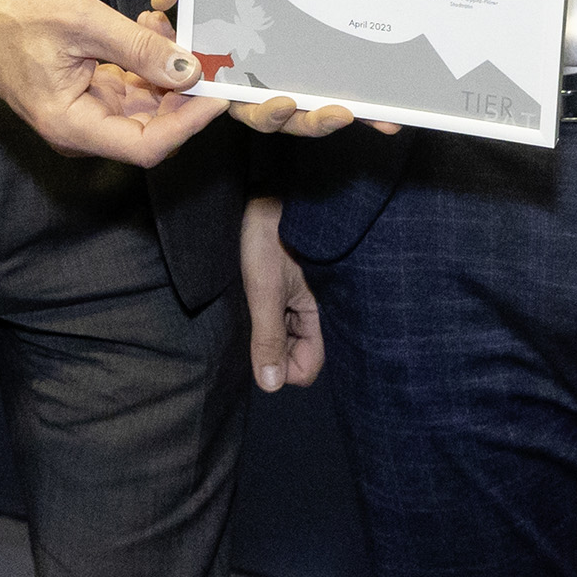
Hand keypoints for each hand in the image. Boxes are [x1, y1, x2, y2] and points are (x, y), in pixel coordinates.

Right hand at [0, 0, 224, 164]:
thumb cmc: (10, 17)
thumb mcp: (82, 21)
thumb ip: (138, 47)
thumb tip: (188, 69)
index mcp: (71, 126)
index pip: (148, 145)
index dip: (189, 124)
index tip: (218, 94)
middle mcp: (79, 130)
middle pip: (152, 129)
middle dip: (184, 94)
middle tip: (210, 54)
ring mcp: (83, 114)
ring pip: (144, 107)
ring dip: (167, 73)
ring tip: (172, 30)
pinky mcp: (86, 96)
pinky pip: (129, 90)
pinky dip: (146, 64)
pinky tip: (151, 31)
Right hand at [140, 0, 398, 138]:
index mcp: (226, 66)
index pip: (242, 101)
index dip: (265, 111)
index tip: (285, 103)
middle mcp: (258, 78)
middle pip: (283, 114)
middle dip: (311, 120)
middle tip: (338, 112)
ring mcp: (291, 71)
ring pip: (314, 108)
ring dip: (340, 115)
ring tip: (372, 113)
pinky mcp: (320, 62)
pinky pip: (341, 87)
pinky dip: (367, 103)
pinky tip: (393, 113)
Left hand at [242, 196, 322, 391]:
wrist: (267, 191)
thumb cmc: (268, 234)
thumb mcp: (263, 288)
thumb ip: (268, 337)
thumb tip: (270, 385)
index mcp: (320, 313)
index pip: (307, 368)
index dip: (282, 366)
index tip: (260, 340)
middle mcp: (318, 310)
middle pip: (298, 354)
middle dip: (275, 346)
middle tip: (256, 312)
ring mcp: (305, 298)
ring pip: (288, 335)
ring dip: (270, 325)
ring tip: (256, 294)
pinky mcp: (294, 285)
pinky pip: (284, 315)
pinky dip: (270, 311)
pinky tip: (258, 289)